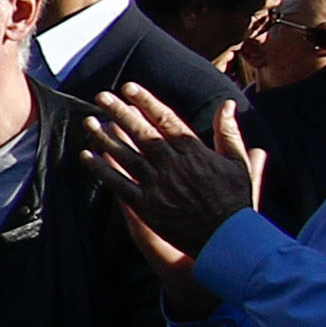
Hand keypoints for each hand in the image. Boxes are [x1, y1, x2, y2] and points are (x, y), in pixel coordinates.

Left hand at [86, 84, 259, 255]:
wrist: (227, 239)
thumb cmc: (235, 201)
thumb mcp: (239, 163)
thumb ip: (229, 132)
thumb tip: (227, 104)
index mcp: (194, 152)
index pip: (166, 119)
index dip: (145, 102)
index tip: (129, 87)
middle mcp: (173, 166)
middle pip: (142, 133)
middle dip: (120, 112)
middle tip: (101, 96)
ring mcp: (157, 186)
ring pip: (126, 156)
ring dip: (105, 137)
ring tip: (89, 122)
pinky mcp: (146, 207)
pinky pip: (119, 185)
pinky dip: (101, 170)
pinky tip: (86, 156)